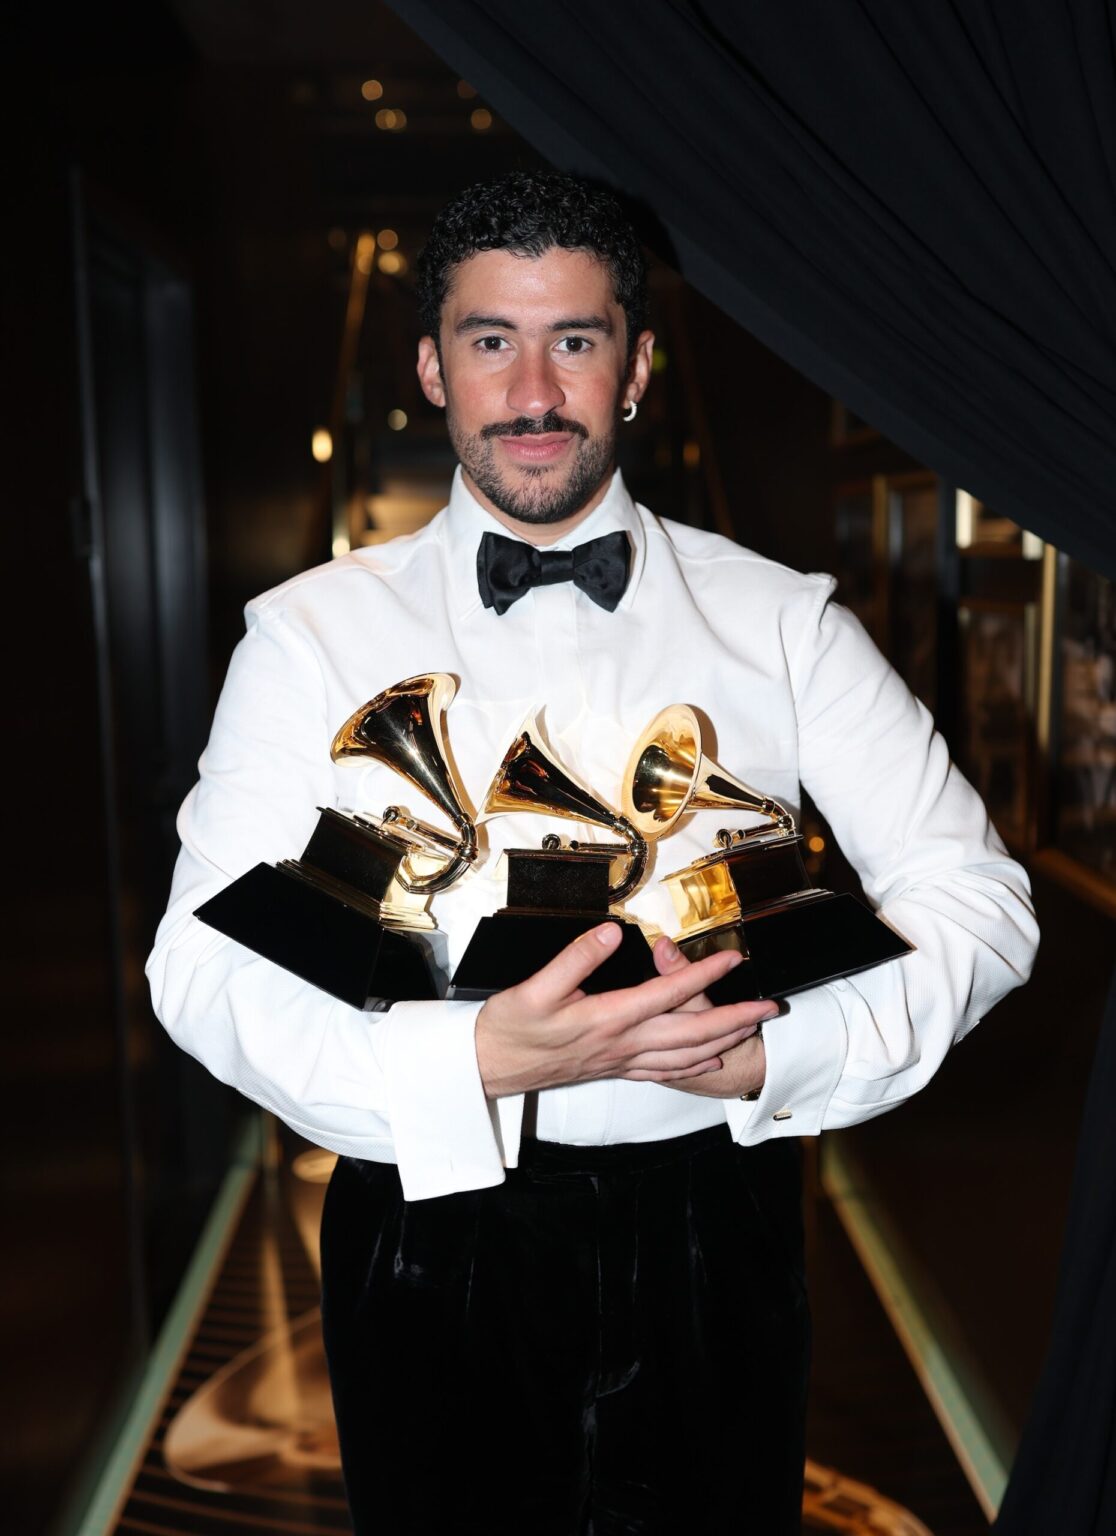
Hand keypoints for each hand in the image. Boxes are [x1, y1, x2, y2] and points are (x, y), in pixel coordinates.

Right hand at [474, 922, 776, 1097]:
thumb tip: (613, 932)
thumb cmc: (511, 1027)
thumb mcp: (537, 986)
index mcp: (609, 1018)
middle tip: (769, 1006)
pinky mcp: (614, 1068)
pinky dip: (694, 1065)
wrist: (491, 1067)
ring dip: (724, 1040)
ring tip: (752, 1028)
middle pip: (692, 1032)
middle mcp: (623, 1042)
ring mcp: (621, 1059)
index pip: (669, 993)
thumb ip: (577, 957)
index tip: (732, 958)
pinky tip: (709, 1059)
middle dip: (735, 1018)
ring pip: (685, 1054)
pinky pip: (665, 1071)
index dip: (704, 975)